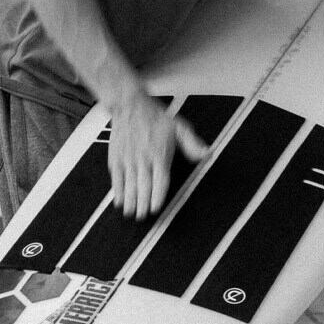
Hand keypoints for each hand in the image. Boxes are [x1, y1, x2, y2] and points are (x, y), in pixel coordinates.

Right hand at [109, 92, 208, 220]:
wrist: (129, 105)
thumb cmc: (154, 117)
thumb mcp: (178, 127)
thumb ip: (192, 143)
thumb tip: (208, 154)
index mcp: (159, 153)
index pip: (159, 180)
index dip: (157, 196)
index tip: (156, 208)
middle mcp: (143, 158)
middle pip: (143, 186)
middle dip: (142, 204)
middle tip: (143, 217)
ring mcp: (128, 159)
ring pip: (129, 185)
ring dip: (130, 201)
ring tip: (132, 214)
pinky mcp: (116, 157)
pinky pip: (116, 178)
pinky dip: (117, 192)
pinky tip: (119, 202)